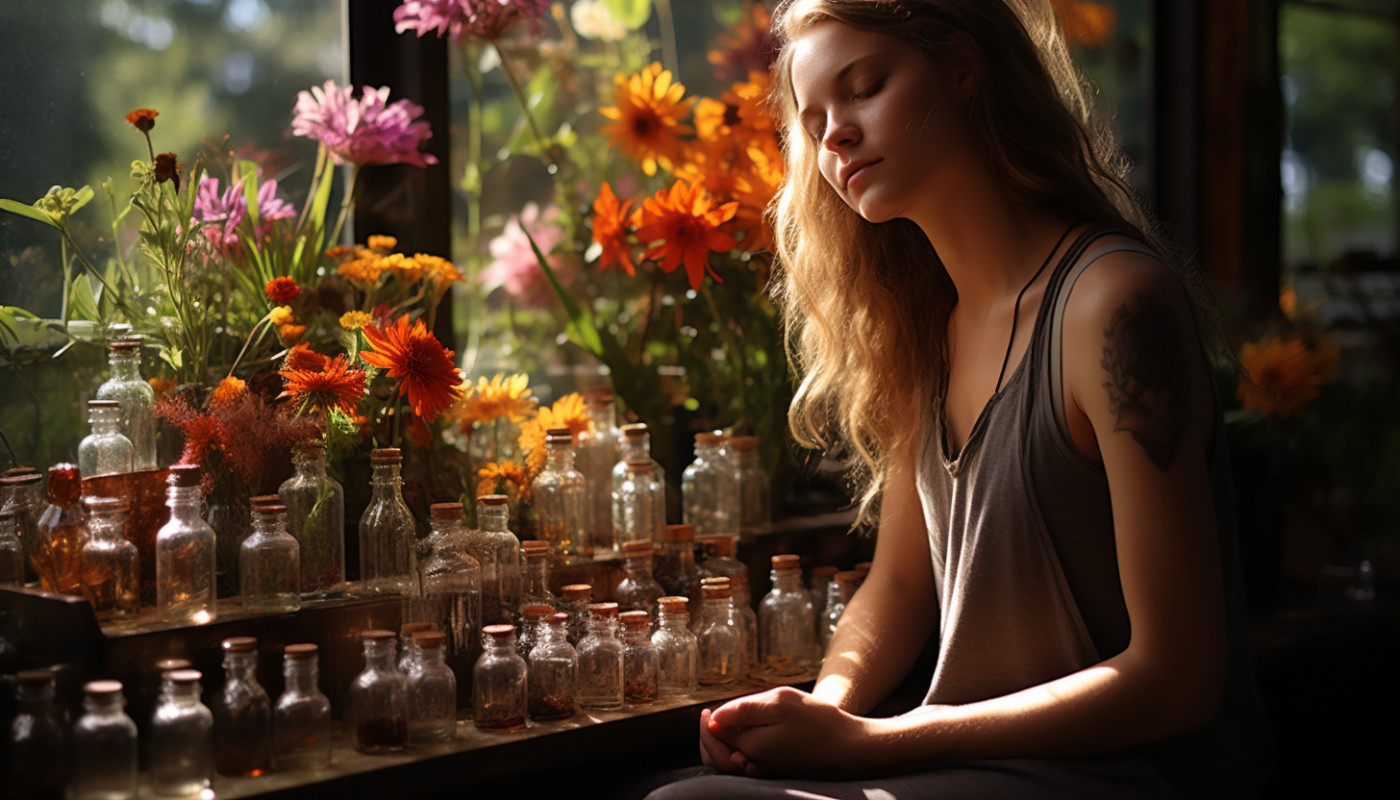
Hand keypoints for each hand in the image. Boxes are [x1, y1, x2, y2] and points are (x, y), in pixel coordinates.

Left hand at [704, 687, 878, 778]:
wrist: (852, 749)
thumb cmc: (819, 722)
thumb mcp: (781, 702)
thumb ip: (745, 709)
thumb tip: (715, 718)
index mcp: (752, 750)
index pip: (714, 739)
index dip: (706, 724)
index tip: (706, 710)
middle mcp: (755, 767)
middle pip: (716, 758)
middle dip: (707, 739)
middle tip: (709, 718)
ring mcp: (766, 773)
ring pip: (729, 766)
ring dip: (720, 748)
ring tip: (724, 727)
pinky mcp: (777, 774)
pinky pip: (746, 768)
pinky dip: (737, 754)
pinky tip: (745, 738)